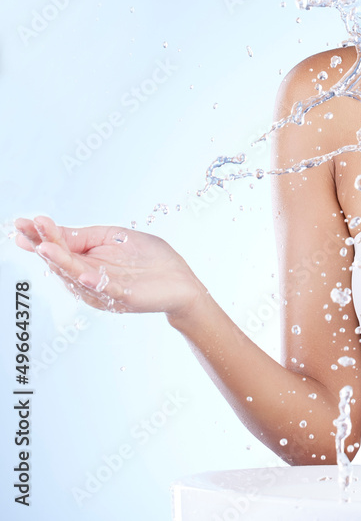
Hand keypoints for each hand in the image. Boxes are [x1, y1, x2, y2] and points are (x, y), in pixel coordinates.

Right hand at [13, 215, 202, 318]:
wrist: (180, 281)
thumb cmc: (149, 258)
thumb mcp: (114, 237)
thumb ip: (84, 236)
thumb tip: (52, 231)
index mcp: (87, 262)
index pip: (59, 248)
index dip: (40, 236)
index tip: (21, 223)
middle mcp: (90, 278)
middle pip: (62, 261)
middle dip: (43, 244)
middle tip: (27, 228)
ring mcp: (105, 289)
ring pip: (77, 276)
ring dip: (61, 261)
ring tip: (45, 247)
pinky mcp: (124, 297)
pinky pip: (107, 290)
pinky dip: (94, 282)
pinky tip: (83, 273)